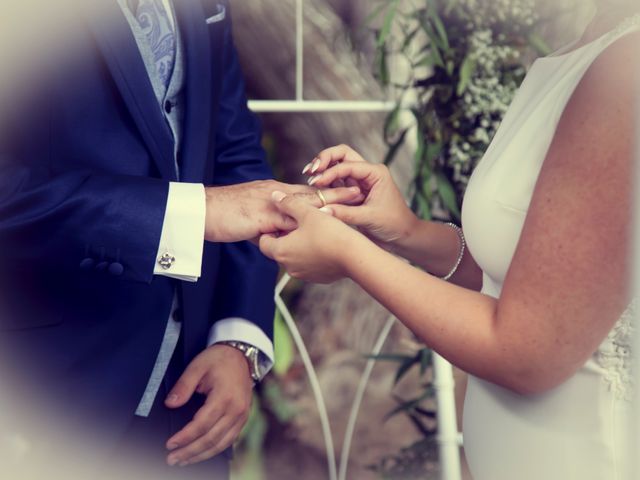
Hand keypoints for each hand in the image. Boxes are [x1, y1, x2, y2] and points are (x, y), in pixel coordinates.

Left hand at [164, 344, 252, 465]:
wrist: (241, 355)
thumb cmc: (218, 359)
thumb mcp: (197, 366)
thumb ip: (183, 385)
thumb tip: (170, 404)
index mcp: (225, 396)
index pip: (202, 424)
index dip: (185, 437)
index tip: (170, 444)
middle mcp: (236, 409)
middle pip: (211, 439)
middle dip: (190, 452)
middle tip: (172, 459)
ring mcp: (242, 415)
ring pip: (221, 443)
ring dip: (201, 455)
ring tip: (183, 461)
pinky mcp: (243, 418)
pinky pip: (229, 439)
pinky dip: (214, 450)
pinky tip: (201, 453)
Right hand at [204, 180, 362, 242]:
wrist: (200, 213)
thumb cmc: (221, 215)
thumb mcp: (249, 218)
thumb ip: (265, 223)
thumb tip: (275, 234)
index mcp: (271, 192)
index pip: (303, 192)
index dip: (325, 192)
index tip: (344, 193)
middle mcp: (273, 193)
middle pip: (311, 193)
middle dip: (336, 192)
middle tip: (359, 192)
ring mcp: (269, 203)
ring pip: (305, 202)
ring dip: (329, 203)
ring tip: (352, 204)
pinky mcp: (263, 215)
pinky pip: (290, 218)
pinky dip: (308, 220)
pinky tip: (325, 224)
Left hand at [259, 191, 363, 282]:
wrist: (355, 256)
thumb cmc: (330, 233)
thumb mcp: (308, 213)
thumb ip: (289, 204)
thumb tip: (275, 196)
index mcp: (281, 251)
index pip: (264, 241)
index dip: (271, 229)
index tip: (283, 220)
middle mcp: (289, 267)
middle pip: (279, 250)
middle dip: (286, 236)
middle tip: (301, 223)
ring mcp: (304, 275)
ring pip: (295, 258)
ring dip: (300, 246)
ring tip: (315, 232)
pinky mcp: (318, 278)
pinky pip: (309, 265)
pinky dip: (313, 255)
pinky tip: (325, 243)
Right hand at [301, 145, 417, 249]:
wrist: (402, 236)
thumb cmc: (393, 224)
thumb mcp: (369, 218)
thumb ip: (345, 213)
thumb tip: (321, 209)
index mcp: (375, 173)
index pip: (347, 164)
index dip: (329, 172)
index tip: (316, 183)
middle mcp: (366, 172)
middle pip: (341, 154)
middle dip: (324, 159)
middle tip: (309, 171)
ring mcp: (358, 181)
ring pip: (336, 165)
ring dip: (322, 169)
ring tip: (309, 178)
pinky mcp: (352, 191)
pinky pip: (336, 182)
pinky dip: (325, 183)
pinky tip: (314, 189)